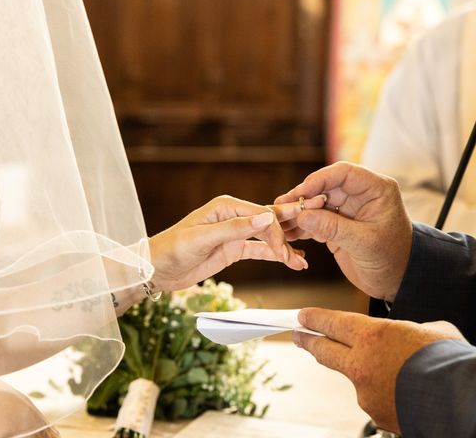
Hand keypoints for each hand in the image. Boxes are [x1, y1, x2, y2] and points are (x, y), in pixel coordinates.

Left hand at [149, 194, 325, 291]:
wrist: (156, 269)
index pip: (261, 215)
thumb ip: (236, 229)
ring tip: (303, 262)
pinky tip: (292, 262)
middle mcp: (234, 216)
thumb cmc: (173, 248)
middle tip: (319, 231)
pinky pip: (259, 251)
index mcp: (226, 206)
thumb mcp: (203, 238)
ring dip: (286, 248)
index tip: (286, 252)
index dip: (277, 232)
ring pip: (268, 238)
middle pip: (270, 222)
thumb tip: (269, 217)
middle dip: (292, 231)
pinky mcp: (233, 249)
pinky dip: (275, 256)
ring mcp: (235, 233)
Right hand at [274, 161, 411, 300]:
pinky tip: (287, 232)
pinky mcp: (335, 224)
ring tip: (280, 222)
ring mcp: (345, 209)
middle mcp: (359, 195)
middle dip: (302, 197)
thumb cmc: (393, 259)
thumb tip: (303, 215)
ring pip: (315, 203)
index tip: (301, 192)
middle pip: (324, 187)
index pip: (344, 173)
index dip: (320, 179)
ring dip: (298, 213)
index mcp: (376, 189)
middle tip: (281, 207)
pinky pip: (314, 220)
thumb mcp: (364, 243)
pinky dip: (300, 226)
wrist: (396, 281)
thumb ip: (334, 228)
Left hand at [294, 308, 465, 432]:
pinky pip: (375, 398)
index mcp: (372, 335)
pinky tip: (405, 390)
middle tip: (298, 337)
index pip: (332, 322)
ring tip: (395, 369)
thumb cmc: (450, 361)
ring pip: (355, 377)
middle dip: (308, 342)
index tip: (302, 317)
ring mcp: (365, 391)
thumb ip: (404, 331)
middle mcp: (361, 363)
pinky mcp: (375, 414)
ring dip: (365, 372)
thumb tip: (403, 337)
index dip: (314, 318)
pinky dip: (385, 393)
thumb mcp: (428, 331)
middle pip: (324, 351)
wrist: (462, 401)